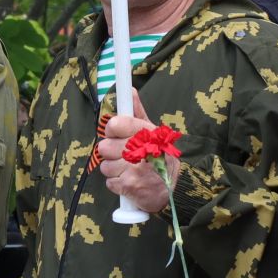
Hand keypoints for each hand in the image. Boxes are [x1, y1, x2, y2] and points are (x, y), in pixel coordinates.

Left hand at [96, 90, 178, 214]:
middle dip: (112, 154)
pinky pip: (109, 182)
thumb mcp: (153, 132)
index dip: (112, 131)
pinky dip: (117, 184)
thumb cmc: (160, 157)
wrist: (173, 187)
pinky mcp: (130, 186)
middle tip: (126, 156)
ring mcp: (134, 168)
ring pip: (105, 166)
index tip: (117, 135)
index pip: (114, 125)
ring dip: (114, 170)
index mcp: (145, 132)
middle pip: (104, 147)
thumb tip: (129, 91)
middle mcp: (141, 149)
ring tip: (129, 170)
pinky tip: (130, 181)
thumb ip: (137, 112)